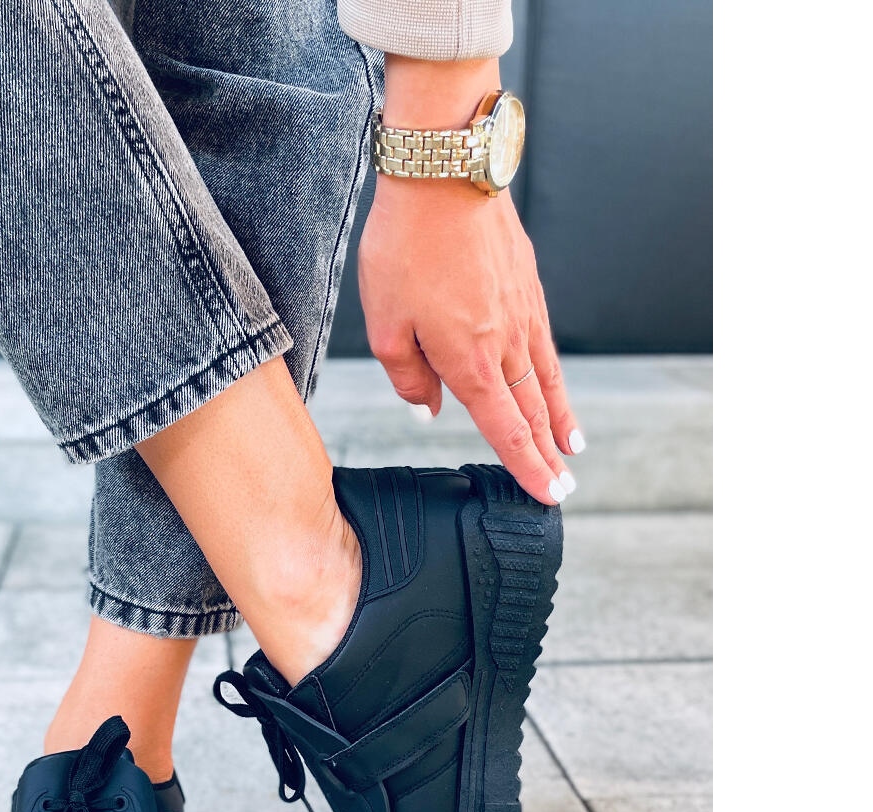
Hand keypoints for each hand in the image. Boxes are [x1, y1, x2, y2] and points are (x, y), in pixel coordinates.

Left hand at [359, 58, 583, 504]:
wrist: (445, 171)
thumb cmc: (406, 245)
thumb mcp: (384, 322)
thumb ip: (408, 375)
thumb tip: (430, 409)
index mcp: (470, 361)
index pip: (505, 429)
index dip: (526, 467)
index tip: (546, 494)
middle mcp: (506, 343)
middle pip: (532, 411)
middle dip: (548, 453)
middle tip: (564, 484)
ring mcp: (523, 313)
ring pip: (546, 379)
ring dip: (558, 416)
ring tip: (573, 444)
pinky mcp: (526, 285)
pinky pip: (545, 343)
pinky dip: (554, 373)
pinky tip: (553, 382)